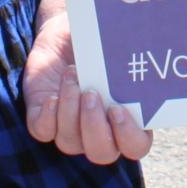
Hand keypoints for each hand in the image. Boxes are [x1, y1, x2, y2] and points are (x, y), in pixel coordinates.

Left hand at [24, 0, 153, 162]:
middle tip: (91, 94)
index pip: (135, 146)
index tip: (118, 109)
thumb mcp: (118, 48)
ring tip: (72, 75)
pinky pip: (43, 131)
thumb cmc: (101, 44)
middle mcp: (99, 132)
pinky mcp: (43, 119)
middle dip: (94, 126)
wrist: (68, 35)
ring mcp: (70, 129)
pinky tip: (52, 96)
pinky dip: (47, 116)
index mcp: (127, 121)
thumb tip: (144, 44)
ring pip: (69, 142)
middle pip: (101, 152)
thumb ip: (132, 56)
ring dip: (69, 109)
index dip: (129, 135)